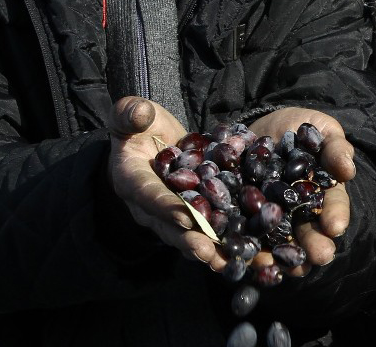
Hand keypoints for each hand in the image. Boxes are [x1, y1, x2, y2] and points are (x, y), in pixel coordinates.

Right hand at [108, 97, 225, 268]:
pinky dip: (224, 243)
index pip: (148, 195)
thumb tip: (137, 113)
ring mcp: (168, 215)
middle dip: (190, 240)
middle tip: (209, 252)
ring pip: (188, 236)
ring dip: (209, 250)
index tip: (187, 217)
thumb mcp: (131, 115)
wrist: (150, 141)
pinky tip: (244, 255)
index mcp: (131, 180)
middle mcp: (147, 206)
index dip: (166, 206)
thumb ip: (131, 113)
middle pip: (169, 227)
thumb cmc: (139, 126)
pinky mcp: (189, 216)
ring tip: (229, 262)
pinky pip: (205, 232)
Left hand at [246, 107, 355, 274]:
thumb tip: (348, 170)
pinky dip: (240, 252)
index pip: (332, 207)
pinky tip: (241, 261)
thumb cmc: (295, 126)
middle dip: (313, 246)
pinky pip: (241, 239)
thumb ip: (335, 147)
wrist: (254, 126)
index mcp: (321, 194)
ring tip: (281, 268)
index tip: (335, 227)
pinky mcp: (240, 221)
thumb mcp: (319, 128)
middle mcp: (297, 213)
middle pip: (307, 233)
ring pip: (276, 245)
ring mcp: (269, 220)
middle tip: (319, 256)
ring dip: (279, 259)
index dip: (335, 216)